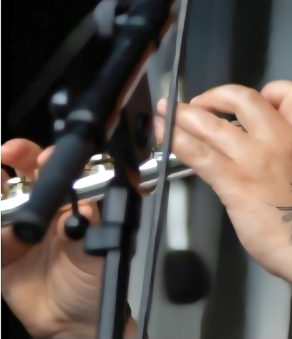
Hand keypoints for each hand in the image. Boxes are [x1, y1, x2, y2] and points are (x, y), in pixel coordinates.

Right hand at [1, 139, 103, 338]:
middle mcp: (45, 213)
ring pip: (3, 199)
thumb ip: (87, 231)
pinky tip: (0, 226)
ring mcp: (19, 232)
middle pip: (26, 174)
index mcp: (72, 206)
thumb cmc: (94, 284)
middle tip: (9, 153)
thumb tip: (78, 212)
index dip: (50, 161)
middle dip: (18, 157)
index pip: (60, 173)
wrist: (72, 324)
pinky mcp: (0, 253)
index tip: (45, 159)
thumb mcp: (98, 255)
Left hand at [155, 80, 291, 280]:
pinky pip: (199, 153)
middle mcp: (277, 139)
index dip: (273, 90)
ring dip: (184, 115)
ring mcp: (252, 158)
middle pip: (243, 97)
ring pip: (211, 124)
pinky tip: (166, 139)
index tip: (260, 100)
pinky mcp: (232, 180)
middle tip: (203, 104)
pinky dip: (177, 142)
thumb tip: (265, 153)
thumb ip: (288, 154)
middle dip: (217, 95)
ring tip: (166, 113)